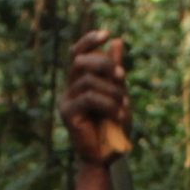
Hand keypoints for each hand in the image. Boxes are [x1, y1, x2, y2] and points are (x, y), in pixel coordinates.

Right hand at [58, 28, 129, 163]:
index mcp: (80, 81)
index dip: (89, 40)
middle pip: (80, 61)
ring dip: (112, 91)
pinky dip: (108, 104)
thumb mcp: (120, 94)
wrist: (107, 157)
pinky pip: (88, 97)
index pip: (78, 52)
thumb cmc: (114, 127)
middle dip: (103, 63)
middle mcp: (69, 88)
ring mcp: (66, 100)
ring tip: (124, 107)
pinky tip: (119, 115)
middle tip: (122, 76)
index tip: (107, 33)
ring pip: (88, 80)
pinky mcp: (67, 113)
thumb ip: (115, 71)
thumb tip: (117, 41)